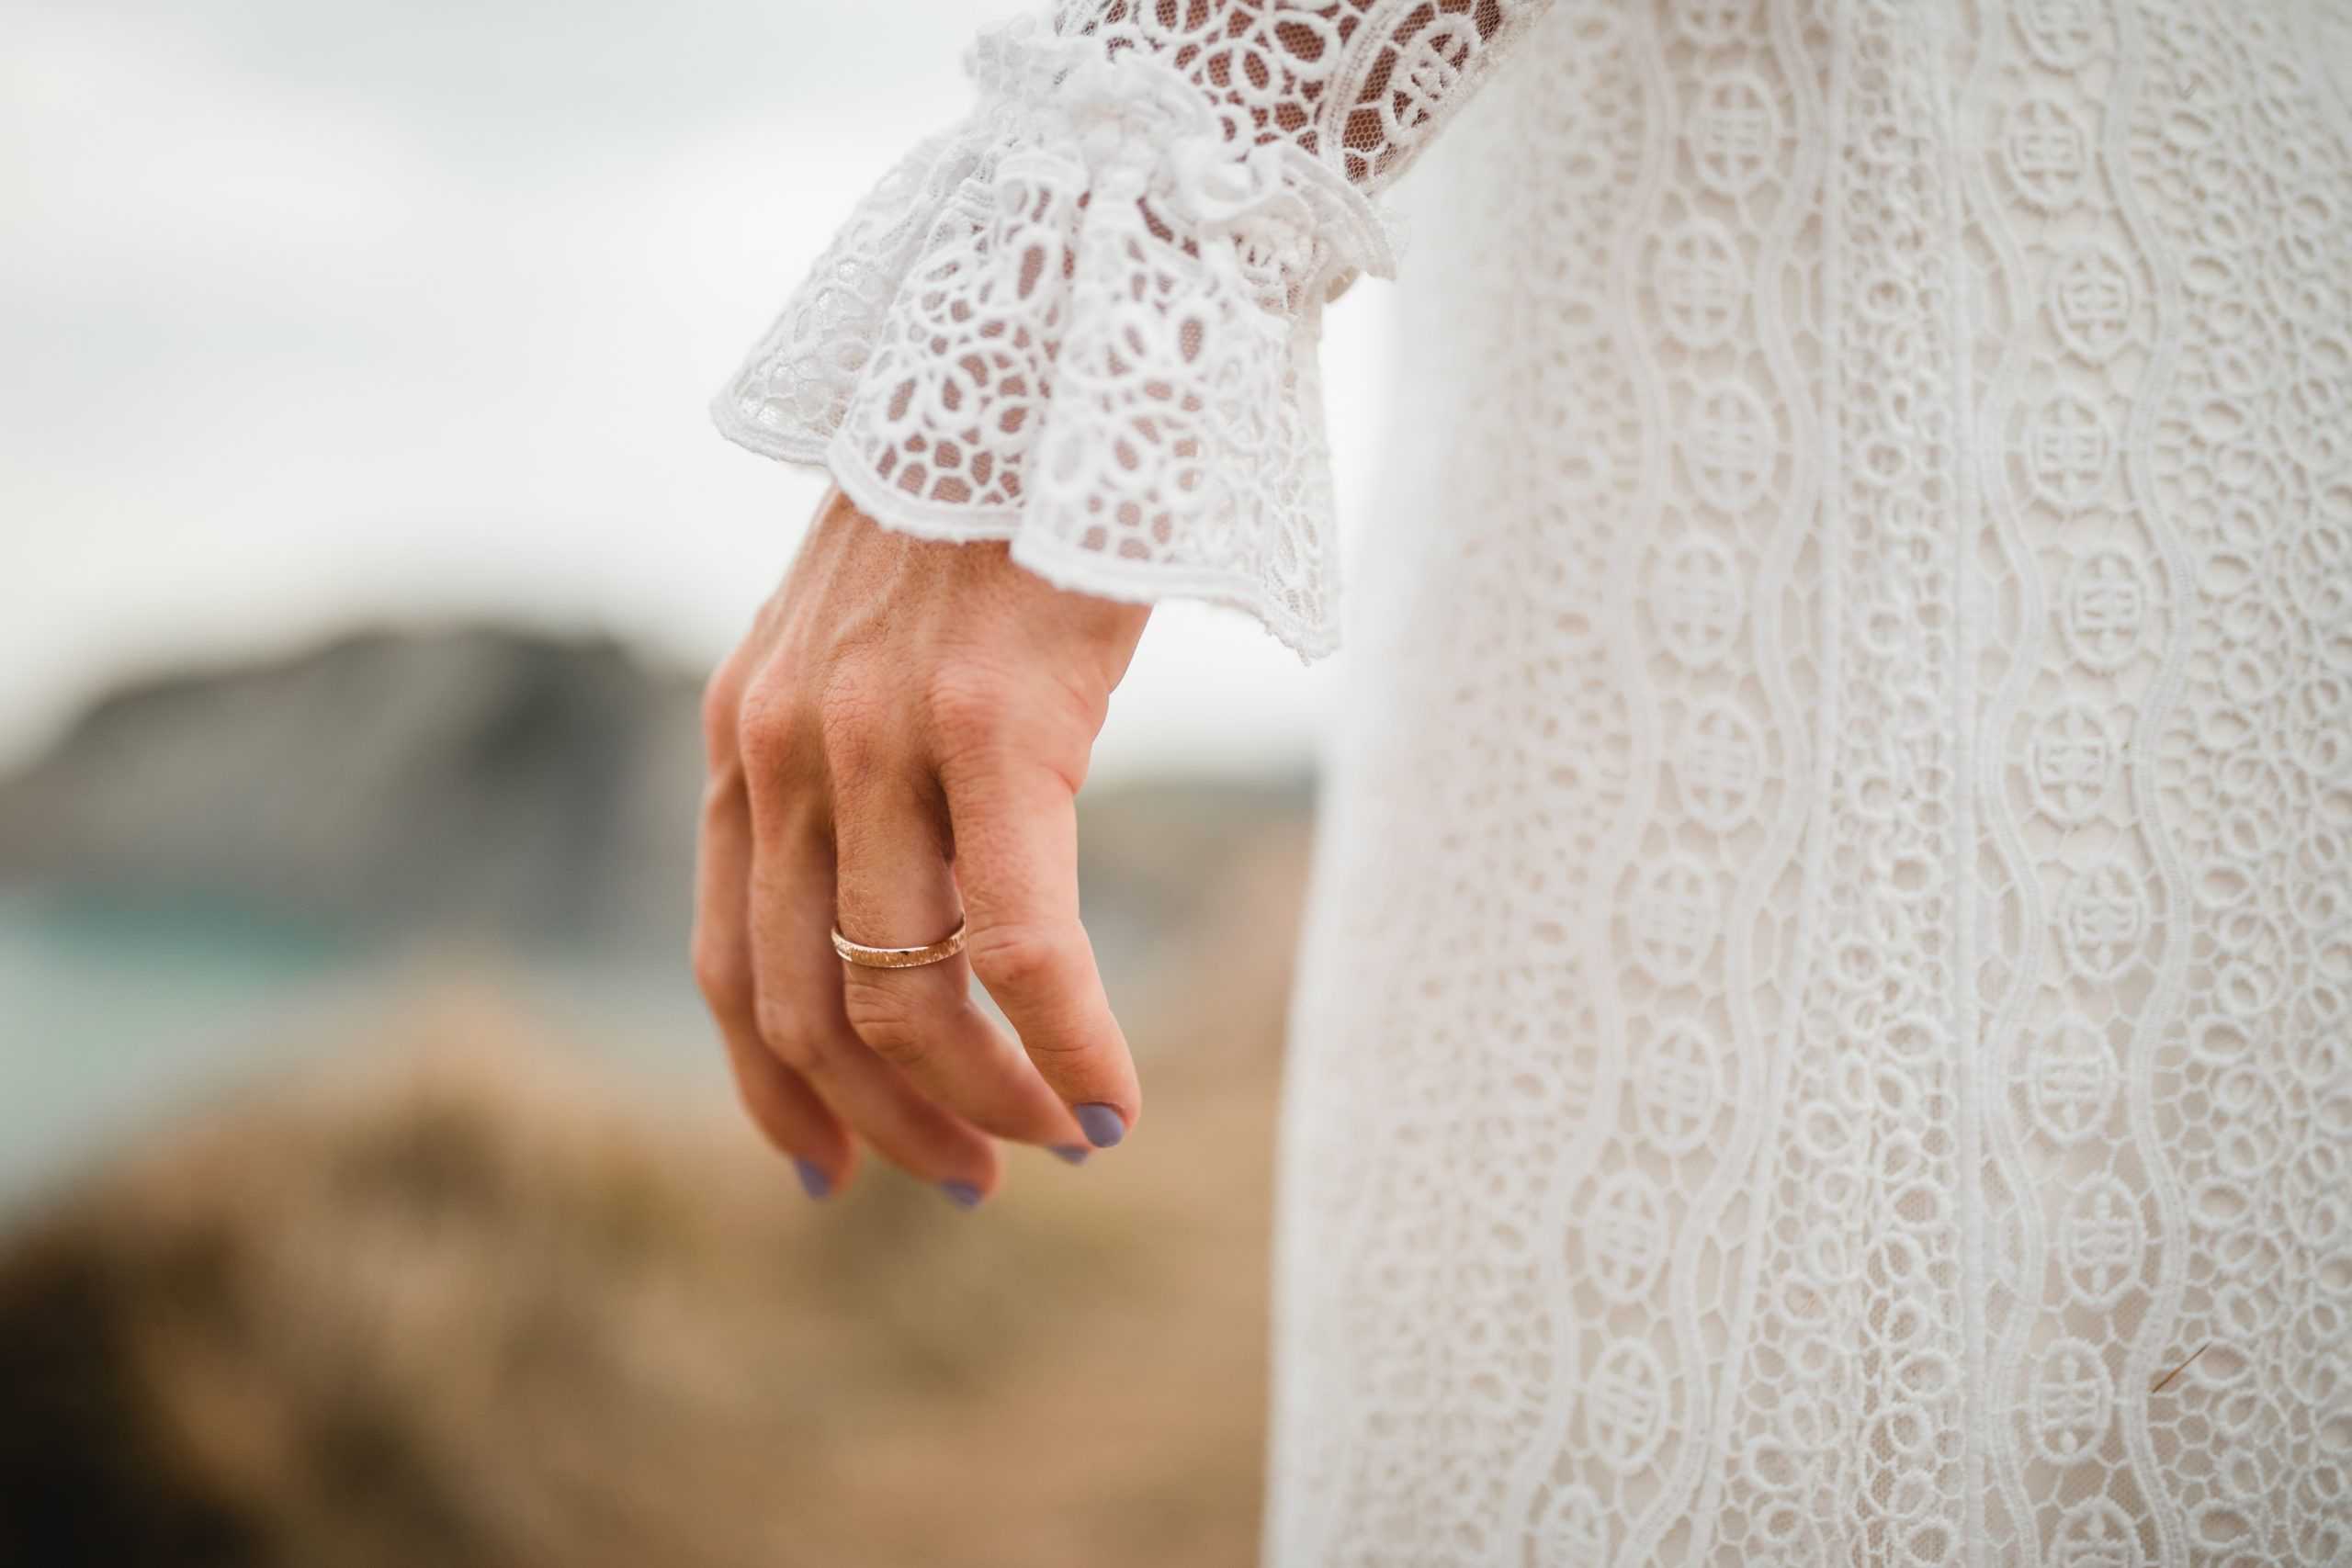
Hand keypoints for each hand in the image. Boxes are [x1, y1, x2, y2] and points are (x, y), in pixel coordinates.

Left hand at [693, 489, 1149, 1201]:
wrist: (1046, 349)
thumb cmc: (987, 506)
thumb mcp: (873, 646)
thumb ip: (855, 767)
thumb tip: (914, 902)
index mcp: (746, 735)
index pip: (728, 964)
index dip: (775, 1094)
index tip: (835, 1172)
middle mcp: (783, 747)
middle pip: (806, 1007)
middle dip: (890, 1122)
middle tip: (972, 1180)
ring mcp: (874, 738)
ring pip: (904, 995)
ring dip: (986, 1102)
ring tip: (1060, 1140)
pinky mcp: (989, 724)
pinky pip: (1019, 942)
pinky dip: (1068, 1045)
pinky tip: (1115, 1095)